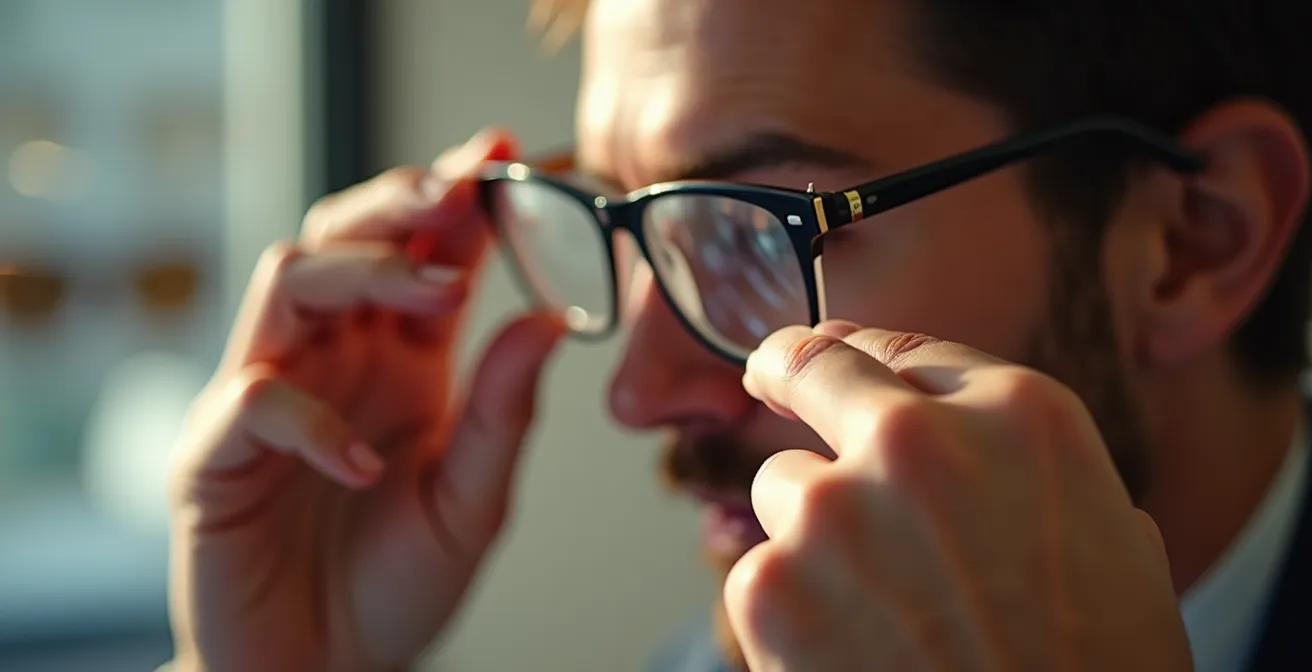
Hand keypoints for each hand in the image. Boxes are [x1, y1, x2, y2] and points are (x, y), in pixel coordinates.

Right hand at [167, 128, 565, 671]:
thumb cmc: (395, 586)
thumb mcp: (474, 501)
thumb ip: (504, 413)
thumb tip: (545, 321)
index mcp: (401, 364)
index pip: (424, 258)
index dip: (455, 202)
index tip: (497, 153)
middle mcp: (336, 363)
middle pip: (344, 238)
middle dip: (399, 205)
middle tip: (458, 192)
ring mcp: (271, 398)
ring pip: (288, 280)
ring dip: (358, 268)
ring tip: (432, 291)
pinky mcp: (217, 455)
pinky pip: (250, 402)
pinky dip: (309, 420)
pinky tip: (366, 462)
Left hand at [726, 321, 1191, 671]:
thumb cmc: (1095, 671)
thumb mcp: (1114, 541)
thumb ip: (1031, 474)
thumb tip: (985, 455)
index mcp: (1021, 416)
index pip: (909, 353)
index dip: (866, 358)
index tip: (829, 359)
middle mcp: (917, 440)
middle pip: (815, 365)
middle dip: (787, 368)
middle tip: (769, 374)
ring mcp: (834, 509)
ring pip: (784, 483)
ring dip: (813, 529)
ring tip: (878, 603)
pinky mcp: (771, 585)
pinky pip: (763, 571)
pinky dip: (793, 608)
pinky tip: (852, 650)